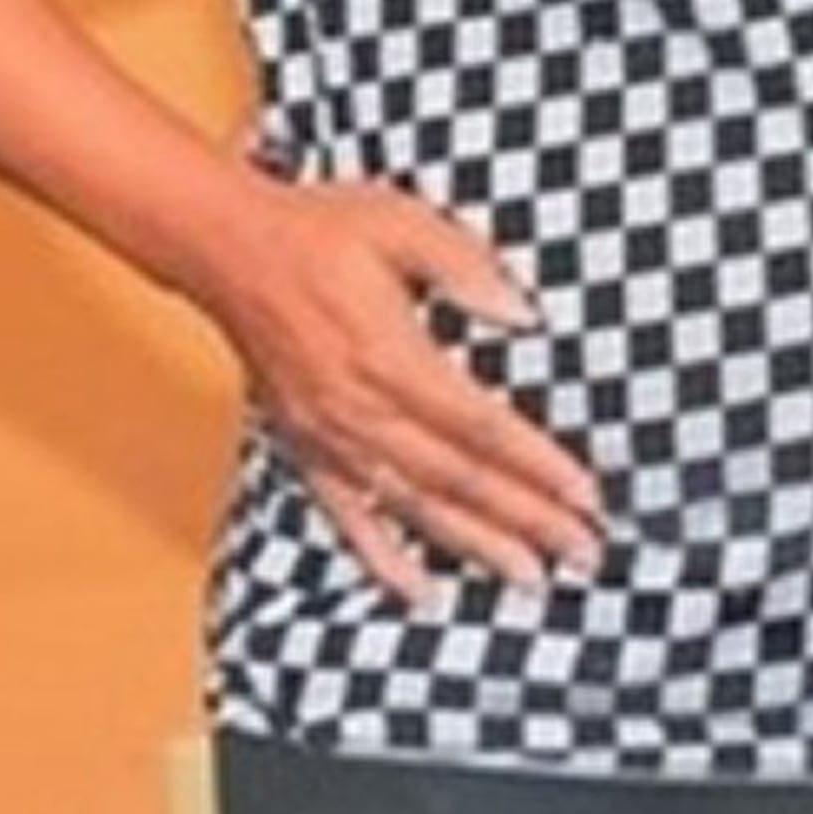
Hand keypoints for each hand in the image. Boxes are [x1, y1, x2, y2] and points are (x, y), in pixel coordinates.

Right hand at [183, 175, 604, 604]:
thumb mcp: (403, 222)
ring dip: (475, 546)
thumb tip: (525, 314)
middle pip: (458, 479)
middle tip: (584, 552)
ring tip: (530, 577)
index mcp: (390, 355)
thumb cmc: (318, 229)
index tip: (586, 494)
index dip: (537, 464)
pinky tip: (419, 591)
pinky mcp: (304, 447)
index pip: (481, 426)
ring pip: (413, 506)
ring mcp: (329, 436)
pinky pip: (345, 516)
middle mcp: (359, 408)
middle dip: (527, 519)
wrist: (226, 248)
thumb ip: (466, 267)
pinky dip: (382, 559)